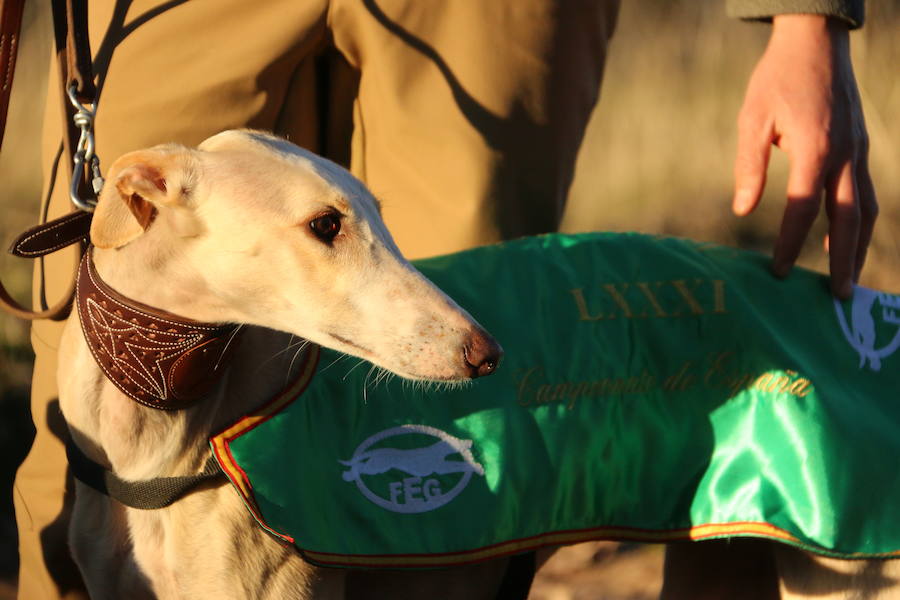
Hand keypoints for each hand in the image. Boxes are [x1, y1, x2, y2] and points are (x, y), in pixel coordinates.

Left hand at [732, 15, 876, 298]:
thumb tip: (742, 210)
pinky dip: (860, 221)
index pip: (802, 208)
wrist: (815, 42)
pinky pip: (866, 192)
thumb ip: (749, 165)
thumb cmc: (777, 79)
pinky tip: (847, 239)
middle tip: (836, 297)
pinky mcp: (861, 147)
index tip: (779, 272)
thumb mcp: (752, 119)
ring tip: (847, 280)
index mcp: (814, 148)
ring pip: (866, 208)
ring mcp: (858, 150)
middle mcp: (844, 153)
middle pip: (849, 218)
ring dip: (857, 246)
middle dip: (842, 259)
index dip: (790, 242)